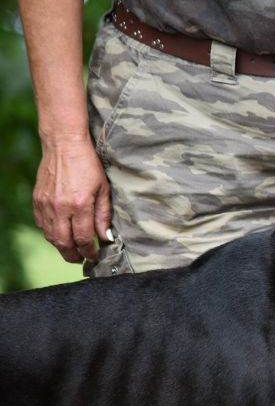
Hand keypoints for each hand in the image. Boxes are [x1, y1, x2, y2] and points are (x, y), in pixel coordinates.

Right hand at [33, 137, 111, 262]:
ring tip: (72, 250)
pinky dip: (50, 233)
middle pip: (63, 243)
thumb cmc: (88, 165)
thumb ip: (104, 215)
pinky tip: (60, 234)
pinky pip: (41, 224)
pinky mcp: (37, 200)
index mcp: (79, 205)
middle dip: (73, 256)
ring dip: (61, 246)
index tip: (95, 255)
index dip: (89, 251)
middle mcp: (60, 208)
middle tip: (82, 259)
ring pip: (50, 236)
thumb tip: (106, 237)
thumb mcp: (103, 189)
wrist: (64, 145)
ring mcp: (45, 204)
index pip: (83, 239)